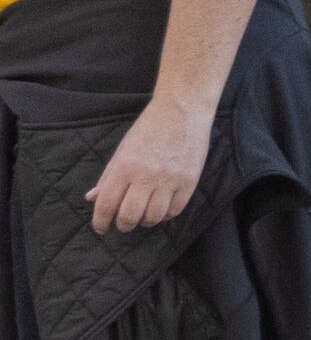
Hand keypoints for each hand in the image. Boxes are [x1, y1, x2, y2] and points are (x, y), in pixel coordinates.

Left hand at [90, 100, 209, 232]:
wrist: (181, 111)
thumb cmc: (148, 129)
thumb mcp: (122, 150)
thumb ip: (108, 176)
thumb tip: (92, 198)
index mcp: (124, 167)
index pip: (107, 204)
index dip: (100, 221)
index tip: (100, 228)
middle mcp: (146, 175)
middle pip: (130, 216)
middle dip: (123, 225)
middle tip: (122, 224)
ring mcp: (170, 179)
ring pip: (154, 216)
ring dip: (145, 221)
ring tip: (143, 216)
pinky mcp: (189, 180)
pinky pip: (175, 209)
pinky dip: (166, 215)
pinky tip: (161, 209)